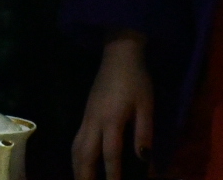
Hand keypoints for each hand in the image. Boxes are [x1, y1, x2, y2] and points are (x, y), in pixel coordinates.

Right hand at [72, 31, 153, 179]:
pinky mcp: (85, 114)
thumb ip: (144, 133)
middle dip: (85, 176)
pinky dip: (76, 157)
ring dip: (77, 169)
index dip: (113, 176)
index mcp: (112, 119)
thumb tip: (145, 161)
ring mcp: (86, 117)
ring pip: (76, 149)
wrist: (119, 54)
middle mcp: (94, 121)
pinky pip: (76, 141)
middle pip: (84, 155)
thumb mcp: (147, 106)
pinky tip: (81, 166)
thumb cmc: (136, 80)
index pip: (110, 154)